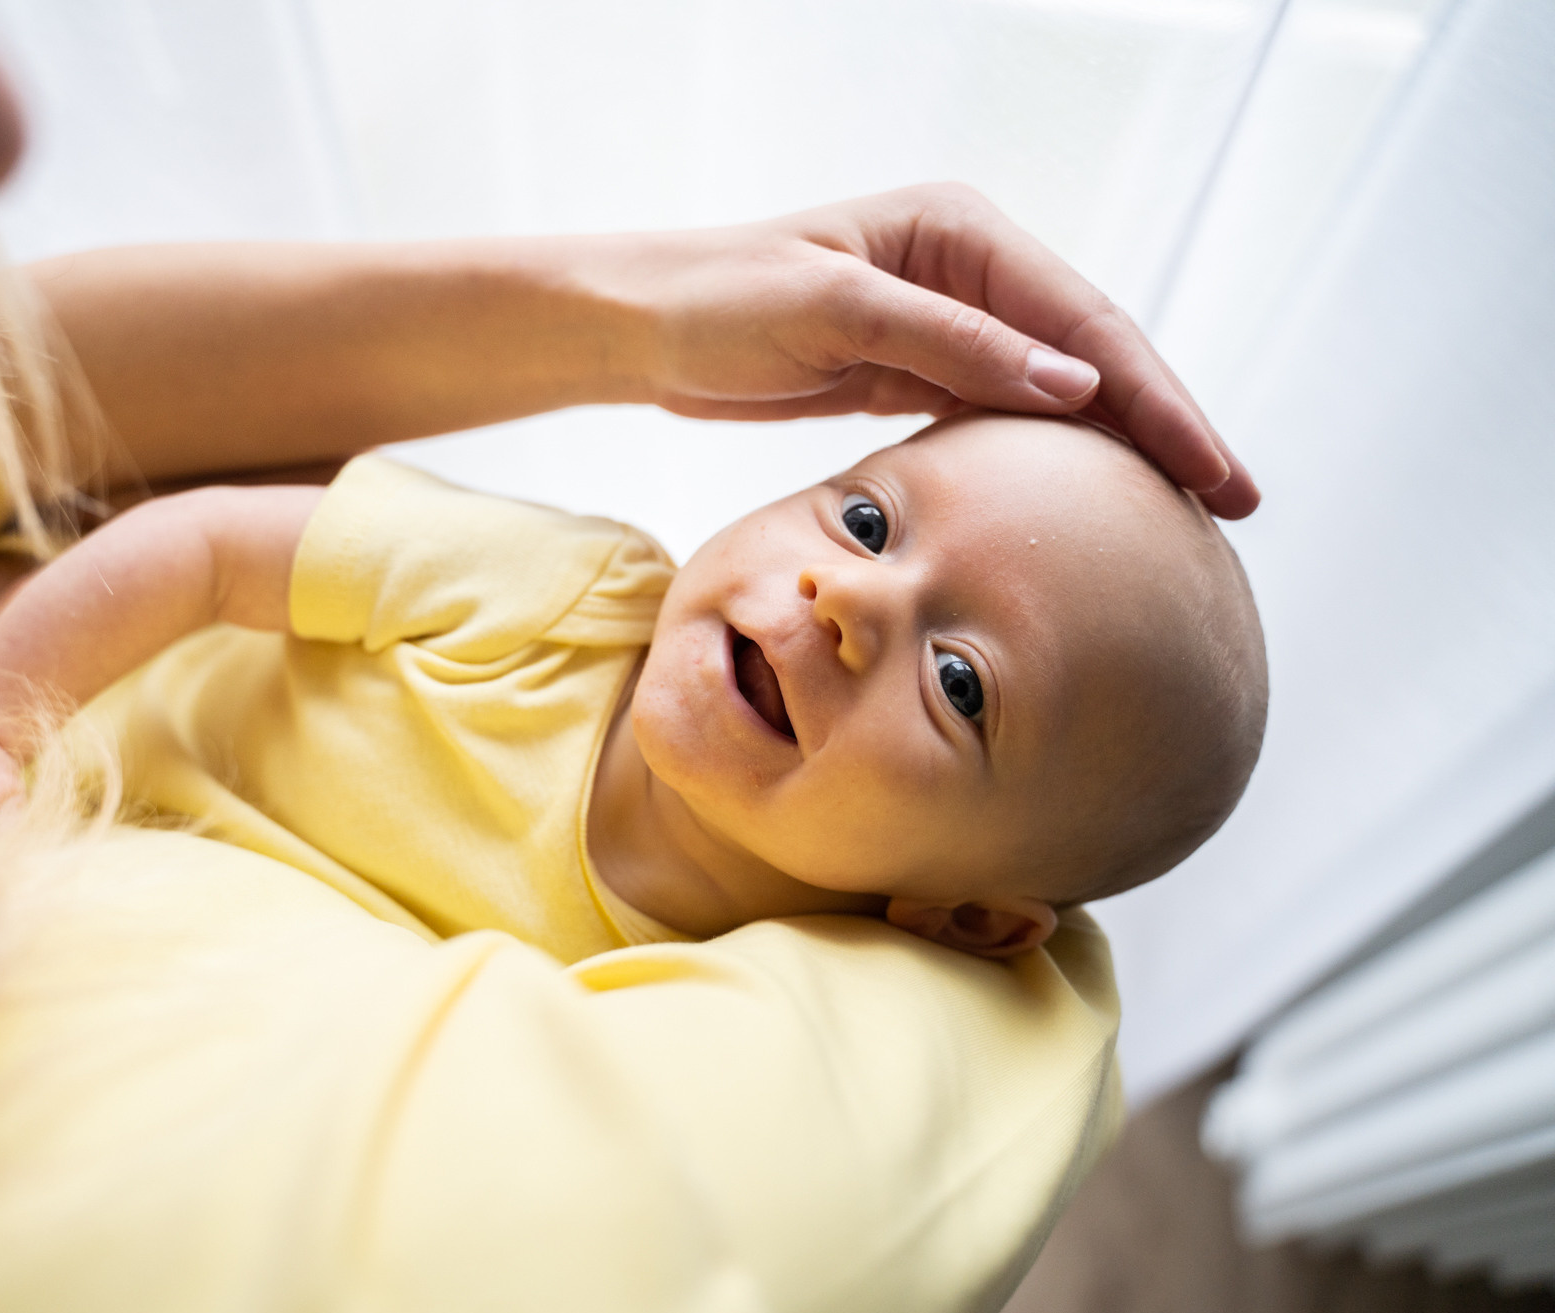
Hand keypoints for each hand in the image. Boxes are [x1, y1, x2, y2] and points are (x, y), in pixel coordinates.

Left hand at [606, 184, 1256, 517]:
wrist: (646, 327)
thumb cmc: (722, 301)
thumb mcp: (834, 312)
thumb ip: (951, 344)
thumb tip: (1073, 383)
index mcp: (959, 232)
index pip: (1082, 319)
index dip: (1154, 396)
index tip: (1210, 464)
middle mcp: (968, 268)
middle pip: (1090, 352)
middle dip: (1163, 424)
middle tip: (1235, 501)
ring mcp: (948, 320)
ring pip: (1057, 390)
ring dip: (1120, 447)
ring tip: (1186, 512)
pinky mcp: (918, 370)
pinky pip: (1006, 414)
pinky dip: (1054, 455)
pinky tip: (1091, 501)